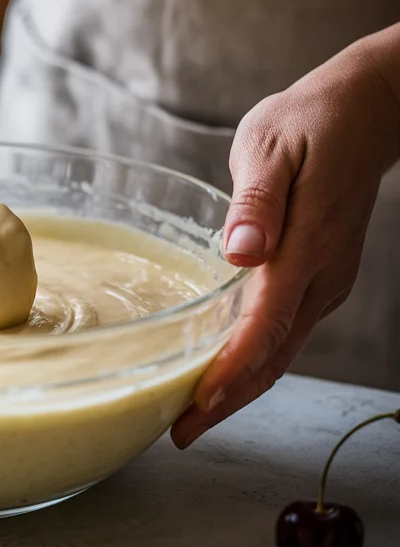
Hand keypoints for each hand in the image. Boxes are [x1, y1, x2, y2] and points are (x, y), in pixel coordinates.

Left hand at [171, 38, 399, 448]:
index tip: (196, 406)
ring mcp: (327, 280)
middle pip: (274, 356)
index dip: (230, 372)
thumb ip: (257, 202)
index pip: (266, 326)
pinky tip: (225, 369)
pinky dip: (256, 359)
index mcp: (307, 246)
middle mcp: (323, 275)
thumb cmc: (309, 123)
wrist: (364, 113)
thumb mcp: (271, 146)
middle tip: (181, 433)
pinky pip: (287, 331)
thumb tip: (241, 251)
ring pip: (283, 350)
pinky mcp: (321, 276)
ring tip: (193, 414)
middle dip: (229, 400)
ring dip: (241, 387)